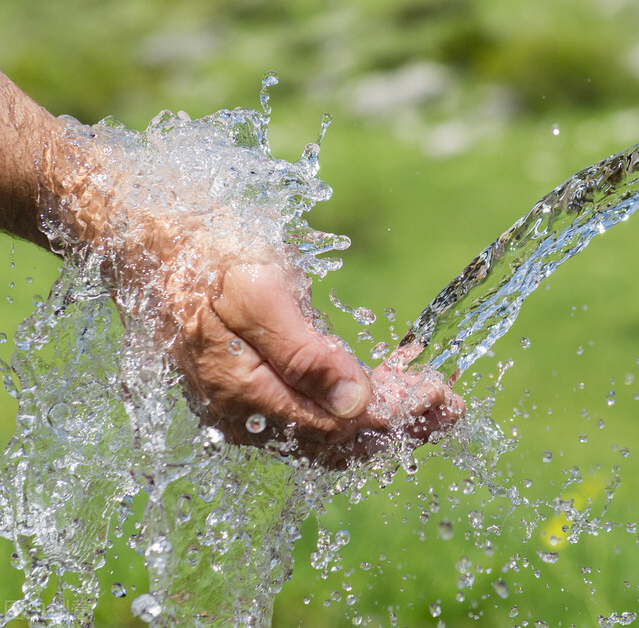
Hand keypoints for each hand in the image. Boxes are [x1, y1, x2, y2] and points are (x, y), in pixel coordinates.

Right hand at [169, 260, 463, 467]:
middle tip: (452, 406)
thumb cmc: (206, 255)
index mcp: (245, 397)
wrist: (148, 237)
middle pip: (338, 439)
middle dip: (401, 424)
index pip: (338, 429)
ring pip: (330, 426)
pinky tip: (393, 375)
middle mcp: (245, 415)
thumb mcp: (258, 295)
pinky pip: (315, 406)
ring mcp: (248, 404)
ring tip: (435, 395)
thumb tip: (356, 405)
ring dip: (386, 413)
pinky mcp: (255, 386)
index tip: (441, 397)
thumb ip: (305, 355)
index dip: (395, 418)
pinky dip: (360, 395)